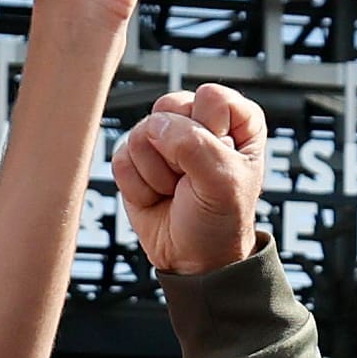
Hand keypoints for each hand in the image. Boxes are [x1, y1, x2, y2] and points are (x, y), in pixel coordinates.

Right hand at [113, 85, 266, 280]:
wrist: (193, 259)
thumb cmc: (220, 221)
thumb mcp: (224, 183)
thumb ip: (195, 145)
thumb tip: (155, 125)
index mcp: (235, 119)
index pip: (211, 97)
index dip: (209, 131)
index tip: (217, 162)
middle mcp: (198, 122)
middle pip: (169, 107)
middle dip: (176, 152)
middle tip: (191, 179)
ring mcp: (164, 140)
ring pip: (141, 132)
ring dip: (157, 174)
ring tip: (176, 190)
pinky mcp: (135, 159)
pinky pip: (121, 158)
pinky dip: (138, 187)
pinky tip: (157, 196)